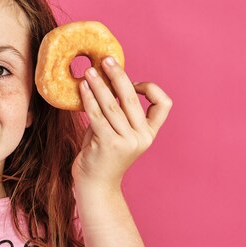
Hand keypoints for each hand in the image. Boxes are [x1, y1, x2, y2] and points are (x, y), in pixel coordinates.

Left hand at [72, 56, 172, 189]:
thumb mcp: (114, 132)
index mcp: (149, 134)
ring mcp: (127, 142)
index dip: (150, 89)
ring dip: (99, 84)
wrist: (95, 187)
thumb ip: (114, 112)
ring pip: (112, 105)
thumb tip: (103, 81)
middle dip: (118, 75)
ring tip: (88, 71)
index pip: (164, 105)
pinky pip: (97, 115)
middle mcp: (142, 138)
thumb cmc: (101, 156)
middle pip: (132, 99)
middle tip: (106, 60)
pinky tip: (81, 88)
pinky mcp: (109, 145)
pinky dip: (89, 99)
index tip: (132, 83)